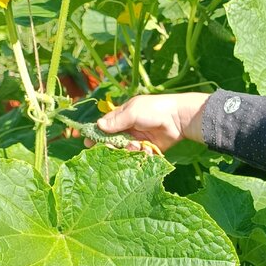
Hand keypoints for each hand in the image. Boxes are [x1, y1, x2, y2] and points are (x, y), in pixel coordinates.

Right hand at [90, 92, 208, 152]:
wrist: (177, 118)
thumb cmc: (154, 110)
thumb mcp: (132, 112)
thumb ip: (116, 121)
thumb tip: (98, 126)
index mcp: (122, 117)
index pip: (104, 127)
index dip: (96, 135)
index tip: (87, 143)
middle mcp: (128, 129)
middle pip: (113, 142)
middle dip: (112, 146)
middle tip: (112, 148)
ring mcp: (137, 140)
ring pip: (125, 151)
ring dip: (128, 150)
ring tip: (136, 145)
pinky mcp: (147, 149)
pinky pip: (138, 156)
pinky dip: (140, 155)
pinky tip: (145, 150)